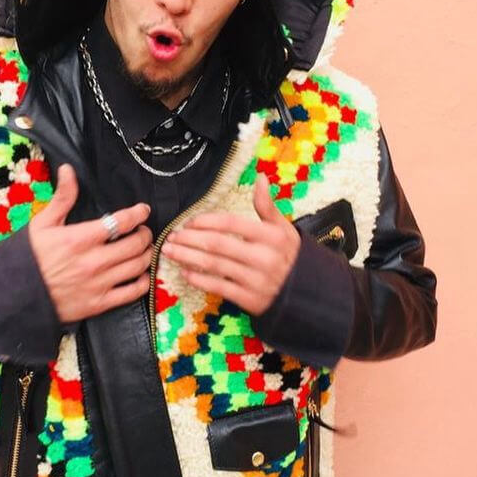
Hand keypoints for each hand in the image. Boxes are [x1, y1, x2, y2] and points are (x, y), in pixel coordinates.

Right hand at [27, 163, 152, 321]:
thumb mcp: (42, 223)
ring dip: (146, 255)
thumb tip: (68, 170)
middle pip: (135, 244)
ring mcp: (98, 284)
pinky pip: (133, 292)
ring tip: (144, 250)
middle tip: (144, 231)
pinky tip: (141, 275)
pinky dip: (143, 281)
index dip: (138, 213)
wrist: (16, 294)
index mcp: (80, 238)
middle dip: (145, 234)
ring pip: (138, 266)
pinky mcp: (100, 304)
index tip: (143, 210)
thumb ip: (63, 198)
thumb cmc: (30, 257)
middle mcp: (93, 261)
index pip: (121, 222)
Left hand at [161, 172, 300, 316]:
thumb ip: (267, 205)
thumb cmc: (289, 255)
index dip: (206, 221)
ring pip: (214, 265)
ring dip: (188, 257)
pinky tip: (185, 273)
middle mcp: (263, 257)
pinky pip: (219, 288)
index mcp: (270, 236)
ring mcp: (255, 280)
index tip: (188, 223)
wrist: (307, 293)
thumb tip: (261, 177)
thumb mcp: (283, 228)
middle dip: (190, 240)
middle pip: (217, 244)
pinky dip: (199, 280)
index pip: (230, 224)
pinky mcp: (250, 300)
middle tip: (170, 237)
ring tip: (170, 252)